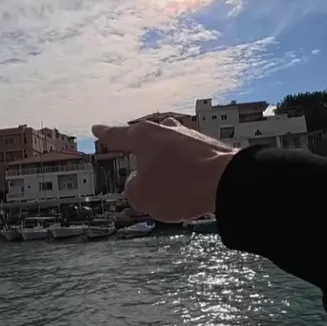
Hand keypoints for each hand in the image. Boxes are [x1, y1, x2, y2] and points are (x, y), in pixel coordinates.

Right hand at [91, 119, 236, 222]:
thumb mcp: (141, 196)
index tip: (97, 129)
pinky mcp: (211, 149)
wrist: (229, 182)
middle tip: (133, 162)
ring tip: (165, 187)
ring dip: (165, 166)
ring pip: (170, 150)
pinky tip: (187, 186)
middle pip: (147, 139)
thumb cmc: (181, 186)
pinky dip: (185, 173)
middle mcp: (167, 131)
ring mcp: (191, 137)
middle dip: (140, 151)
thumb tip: (139, 182)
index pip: (117, 134)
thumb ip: (132, 188)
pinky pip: (190, 161)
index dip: (105, 134)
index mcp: (144, 137)